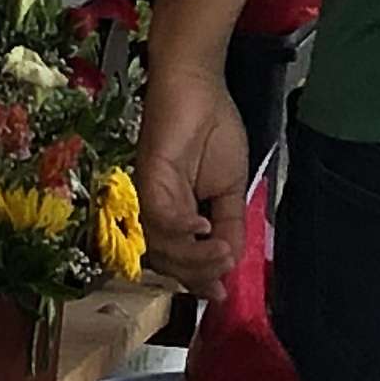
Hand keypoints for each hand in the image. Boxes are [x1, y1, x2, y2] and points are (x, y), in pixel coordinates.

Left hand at [136, 64, 251, 296]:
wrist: (200, 86)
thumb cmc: (213, 127)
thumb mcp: (232, 187)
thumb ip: (230, 224)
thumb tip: (232, 261)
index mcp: (174, 213)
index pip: (179, 258)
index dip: (198, 279)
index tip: (220, 293)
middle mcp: (155, 210)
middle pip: (168, 260)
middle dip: (201, 271)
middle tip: (226, 266)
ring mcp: (147, 196)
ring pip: (163, 246)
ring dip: (196, 255)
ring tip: (222, 250)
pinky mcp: (146, 179)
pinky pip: (160, 218)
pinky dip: (184, 230)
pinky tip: (205, 226)